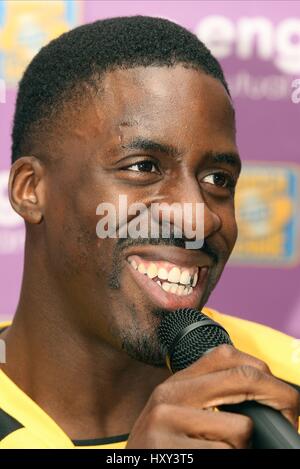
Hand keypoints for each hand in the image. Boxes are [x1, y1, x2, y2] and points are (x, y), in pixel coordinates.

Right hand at [126, 345, 298, 447]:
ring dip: (245, 446)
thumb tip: (261, 392)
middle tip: (290, 416)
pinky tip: (208, 460)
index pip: (225, 354)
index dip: (262, 370)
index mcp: (175, 382)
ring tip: (225, 452)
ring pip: (241, 426)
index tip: (279, 392)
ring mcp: (167, 422)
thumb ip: (208, 395)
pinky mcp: (171, 451)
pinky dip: (230, 459)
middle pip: (243, 378)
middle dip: (279, 396)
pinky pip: (226, 453)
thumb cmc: (163, 449)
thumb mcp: (178, 413)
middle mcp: (169, 394)